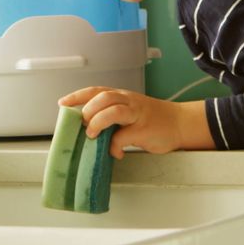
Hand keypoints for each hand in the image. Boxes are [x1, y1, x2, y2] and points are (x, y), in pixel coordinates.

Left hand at [58, 86, 211, 158]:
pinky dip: (115, 147)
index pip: (96, 90)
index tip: (62, 103)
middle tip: (82, 124)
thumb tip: (89, 132)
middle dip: (88, 109)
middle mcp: (129, 101)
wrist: (180, 123)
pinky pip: (124, 136)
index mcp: (122, 96)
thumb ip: (112, 118)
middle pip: (103, 96)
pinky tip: (115, 153)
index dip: (78, 96)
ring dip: (98, 122)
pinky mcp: (144, 130)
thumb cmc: (153, 119)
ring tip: (92, 135)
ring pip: (114, 110)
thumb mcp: (130, 113)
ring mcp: (137, 114)